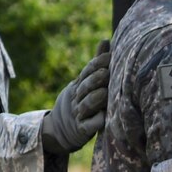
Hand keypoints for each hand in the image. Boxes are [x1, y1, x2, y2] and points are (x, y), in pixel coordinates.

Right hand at [41, 39, 112, 156]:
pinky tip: (104, 118)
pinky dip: (96, 122)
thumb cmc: (80, 101)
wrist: (60, 129)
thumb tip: (105, 40)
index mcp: (79, 85)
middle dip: (95, 79)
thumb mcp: (84, 82)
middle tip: (107, 72)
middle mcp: (77, 98)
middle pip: (85, 86)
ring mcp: (78, 114)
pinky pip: (89, 125)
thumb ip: (96, 64)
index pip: (87, 71)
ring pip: (86, 105)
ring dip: (95, 99)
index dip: (97, 64)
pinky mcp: (82, 130)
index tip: (110, 56)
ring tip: (106, 93)